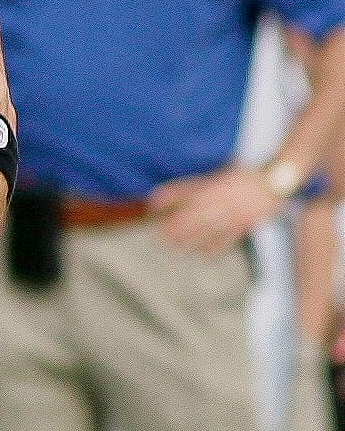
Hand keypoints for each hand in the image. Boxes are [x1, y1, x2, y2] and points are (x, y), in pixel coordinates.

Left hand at [149, 165, 280, 256]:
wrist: (278, 178)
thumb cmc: (245, 175)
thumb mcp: (219, 174)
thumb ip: (197, 185)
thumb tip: (172, 196)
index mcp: (213, 186)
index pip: (183, 192)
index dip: (166, 198)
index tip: (152, 206)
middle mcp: (220, 200)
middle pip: (190, 216)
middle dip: (173, 228)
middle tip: (161, 236)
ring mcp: (231, 213)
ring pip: (205, 231)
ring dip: (188, 241)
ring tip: (176, 248)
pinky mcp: (244, 224)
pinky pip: (225, 240)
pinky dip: (212, 250)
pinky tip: (202, 256)